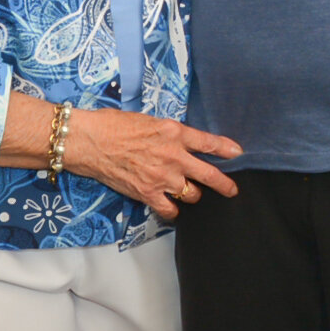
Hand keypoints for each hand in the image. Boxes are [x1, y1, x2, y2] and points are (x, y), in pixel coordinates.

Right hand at [64, 108, 240, 219]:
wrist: (91, 141)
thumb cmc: (114, 125)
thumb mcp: (150, 120)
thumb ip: (169, 133)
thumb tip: (180, 142)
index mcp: (175, 133)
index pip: (210, 143)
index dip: (227, 149)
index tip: (237, 154)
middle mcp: (174, 156)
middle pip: (209, 175)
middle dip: (225, 184)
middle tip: (231, 190)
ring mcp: (162, 177)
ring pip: (192, 194)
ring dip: (192, 194)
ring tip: (188, 192)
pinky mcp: (148, 194)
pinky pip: (170, 210)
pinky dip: (172, 210)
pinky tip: (170, 207)